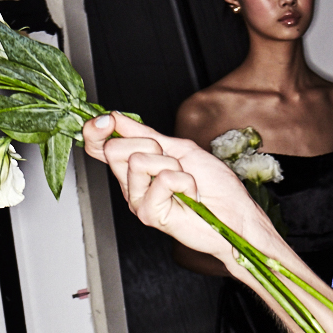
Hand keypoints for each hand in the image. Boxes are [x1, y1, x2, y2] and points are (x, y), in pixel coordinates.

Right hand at [82, 111, 272, 264]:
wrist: (235, 215)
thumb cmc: (215, 187)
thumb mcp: (180, 149)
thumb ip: (146, 134)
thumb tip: (115, 117)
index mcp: (136, 167)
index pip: (99, 146)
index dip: (96, 130)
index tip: (107, 121)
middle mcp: (132, 184)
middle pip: (114, 149)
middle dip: (151, 145)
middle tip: (173, 163)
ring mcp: (138, 200)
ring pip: (137, 161)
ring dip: (171, 165)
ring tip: (185, 181)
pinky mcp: (149, 214)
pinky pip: (162, 179)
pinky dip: (184, 181)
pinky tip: (190, 195)